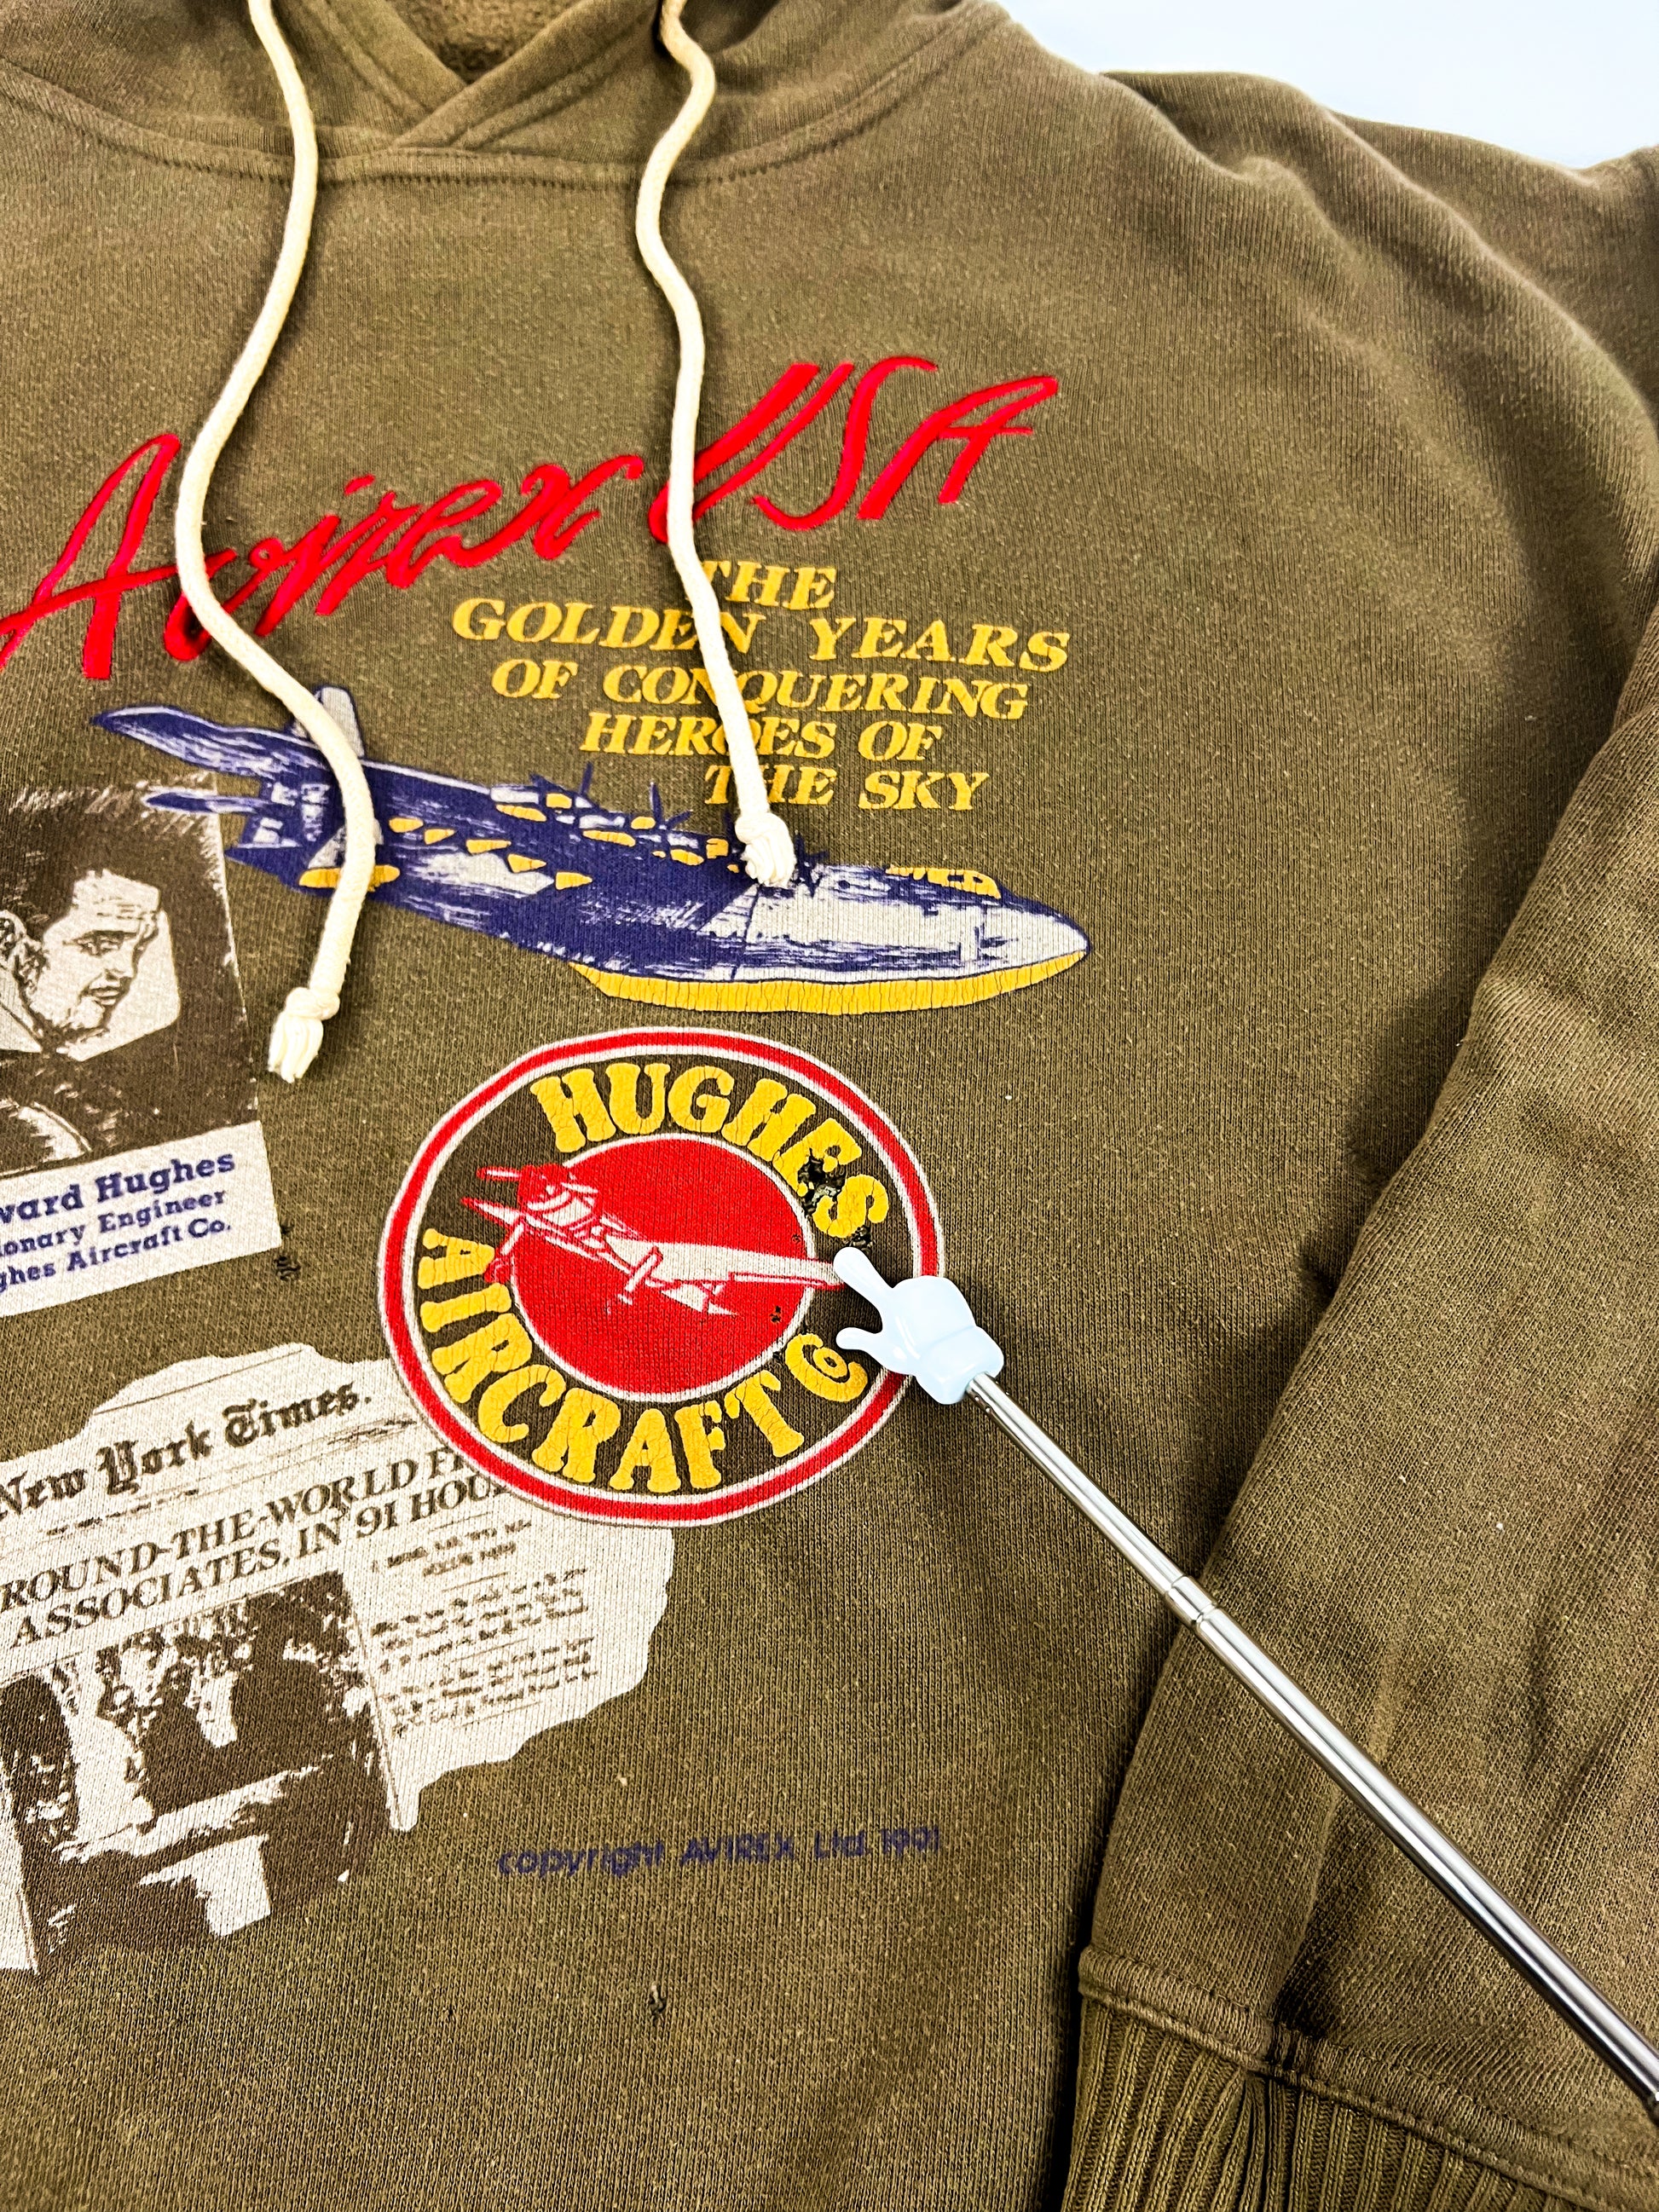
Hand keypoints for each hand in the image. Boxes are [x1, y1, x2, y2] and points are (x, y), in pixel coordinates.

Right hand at [832, 1247, 1003, 1404]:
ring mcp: (928, 1286)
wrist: (954, 1356)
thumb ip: (860, 1339)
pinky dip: (936, 1301)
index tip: (843, 1255)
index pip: (867, 1282)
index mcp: (890, 1303)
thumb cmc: (917, 1357)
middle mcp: (908, 1289)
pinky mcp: (946, 1287)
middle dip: (902, 1307)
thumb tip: (842, 1338)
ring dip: (919, 1304)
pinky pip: (935, 1290)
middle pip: (899, 1294)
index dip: (852, 1268)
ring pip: (917, 1292)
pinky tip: (939, 1320)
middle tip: (909, 1331)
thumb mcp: (885, 1350)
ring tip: (927, 1328)